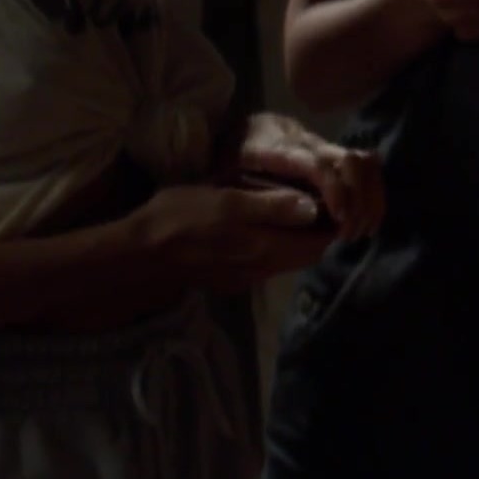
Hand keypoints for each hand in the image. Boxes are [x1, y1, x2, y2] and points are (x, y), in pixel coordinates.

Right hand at [125, 183, 335, 293]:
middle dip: (321, 232)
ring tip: (301, 209)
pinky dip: (280, 245)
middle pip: (307, 255)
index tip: (337, 200)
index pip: (318, 245)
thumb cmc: (182, 217)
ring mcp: (247, 277)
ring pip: (289, 260)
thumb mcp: (226, 202)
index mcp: (265, 249)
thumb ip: (271, 206)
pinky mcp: (233, 278)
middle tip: (323, 200)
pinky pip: (270, 263)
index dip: (334, 225)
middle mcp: (263, 270)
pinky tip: (270, 225)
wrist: (141, 253)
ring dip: (300, 239)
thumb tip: (313, 208)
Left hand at [231, 112, 385, 240]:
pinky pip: (367, 165)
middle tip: (349, 234)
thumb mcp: (230, 175)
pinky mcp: (334, 152)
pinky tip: (369, 218)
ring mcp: (325, 145)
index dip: (336, 190)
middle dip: (359, 200)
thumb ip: (257, 194)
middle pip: (351, 161)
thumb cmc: (230, 158)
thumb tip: (306, 214)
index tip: (340, 220)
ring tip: (363, 230)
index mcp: (280, 149)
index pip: (319, 164)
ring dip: (371, 197)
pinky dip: (375, 192)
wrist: (240, 128)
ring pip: (364, 161)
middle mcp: (309, 143)